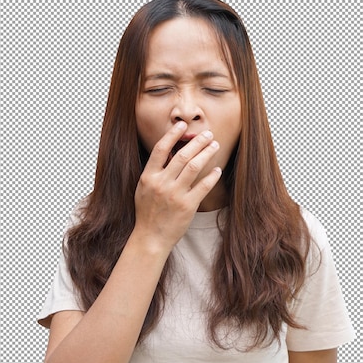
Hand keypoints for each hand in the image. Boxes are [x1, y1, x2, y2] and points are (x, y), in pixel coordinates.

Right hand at [133, 121, 221, 250]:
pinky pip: (203, 186)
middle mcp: (161, 183)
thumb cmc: (148, 212)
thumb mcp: (144, 188)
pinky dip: (212, 176)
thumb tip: (169, 150)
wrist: (150, 237)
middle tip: (208, 134)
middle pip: (182, 155)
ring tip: (215, 145)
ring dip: (207, 153)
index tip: (183, 125)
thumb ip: (155, 170)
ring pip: (194, 167)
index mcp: (148, 177)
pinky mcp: (187, 206)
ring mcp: (175, 195)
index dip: (172, 134)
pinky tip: (218, 169)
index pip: (160, 149)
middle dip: (197, 141)